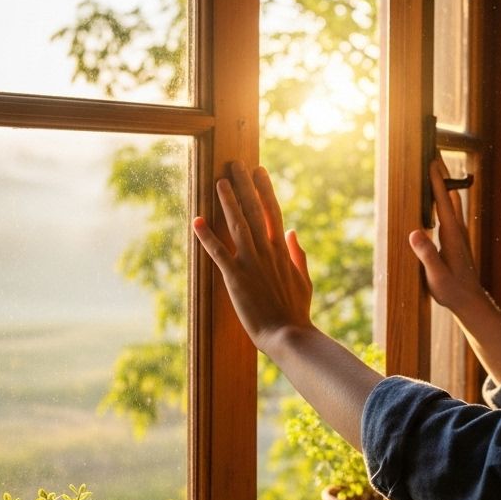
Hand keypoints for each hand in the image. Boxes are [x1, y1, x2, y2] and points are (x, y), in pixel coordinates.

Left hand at [192, 162, 313, 350]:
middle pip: (255, 210)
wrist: (288, 335)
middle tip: (235, 164)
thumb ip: (297, 254)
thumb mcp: (304, 280)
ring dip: (228, 202)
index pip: (273, 211)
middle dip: (244, 186)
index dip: (265, 189)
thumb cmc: (295, 311)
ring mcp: (251, 263)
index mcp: (282, 251)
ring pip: (238, 225)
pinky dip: (207, 236)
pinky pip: (218, 252)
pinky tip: (196, 221)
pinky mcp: (235, 278)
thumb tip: (292, 232)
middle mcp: (267, 251)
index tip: (259, 171)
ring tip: (219, 181)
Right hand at [409, 158, 488, 313]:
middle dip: (442, 173)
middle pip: (449, 194)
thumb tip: (415, 233)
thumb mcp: (436, 275)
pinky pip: (450, 209)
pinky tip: (440, 194)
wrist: (469, 300)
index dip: (437, 181)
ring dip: (444, 182)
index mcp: (451, 235)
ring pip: (451, 200)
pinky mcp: (456, 237)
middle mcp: (457, 229)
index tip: (432, 161)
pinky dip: (444, 195)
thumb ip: (427, 255)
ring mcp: (458, 232)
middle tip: (434, 151)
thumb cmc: (452, 290)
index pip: (442, 202)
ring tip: (436, 166)